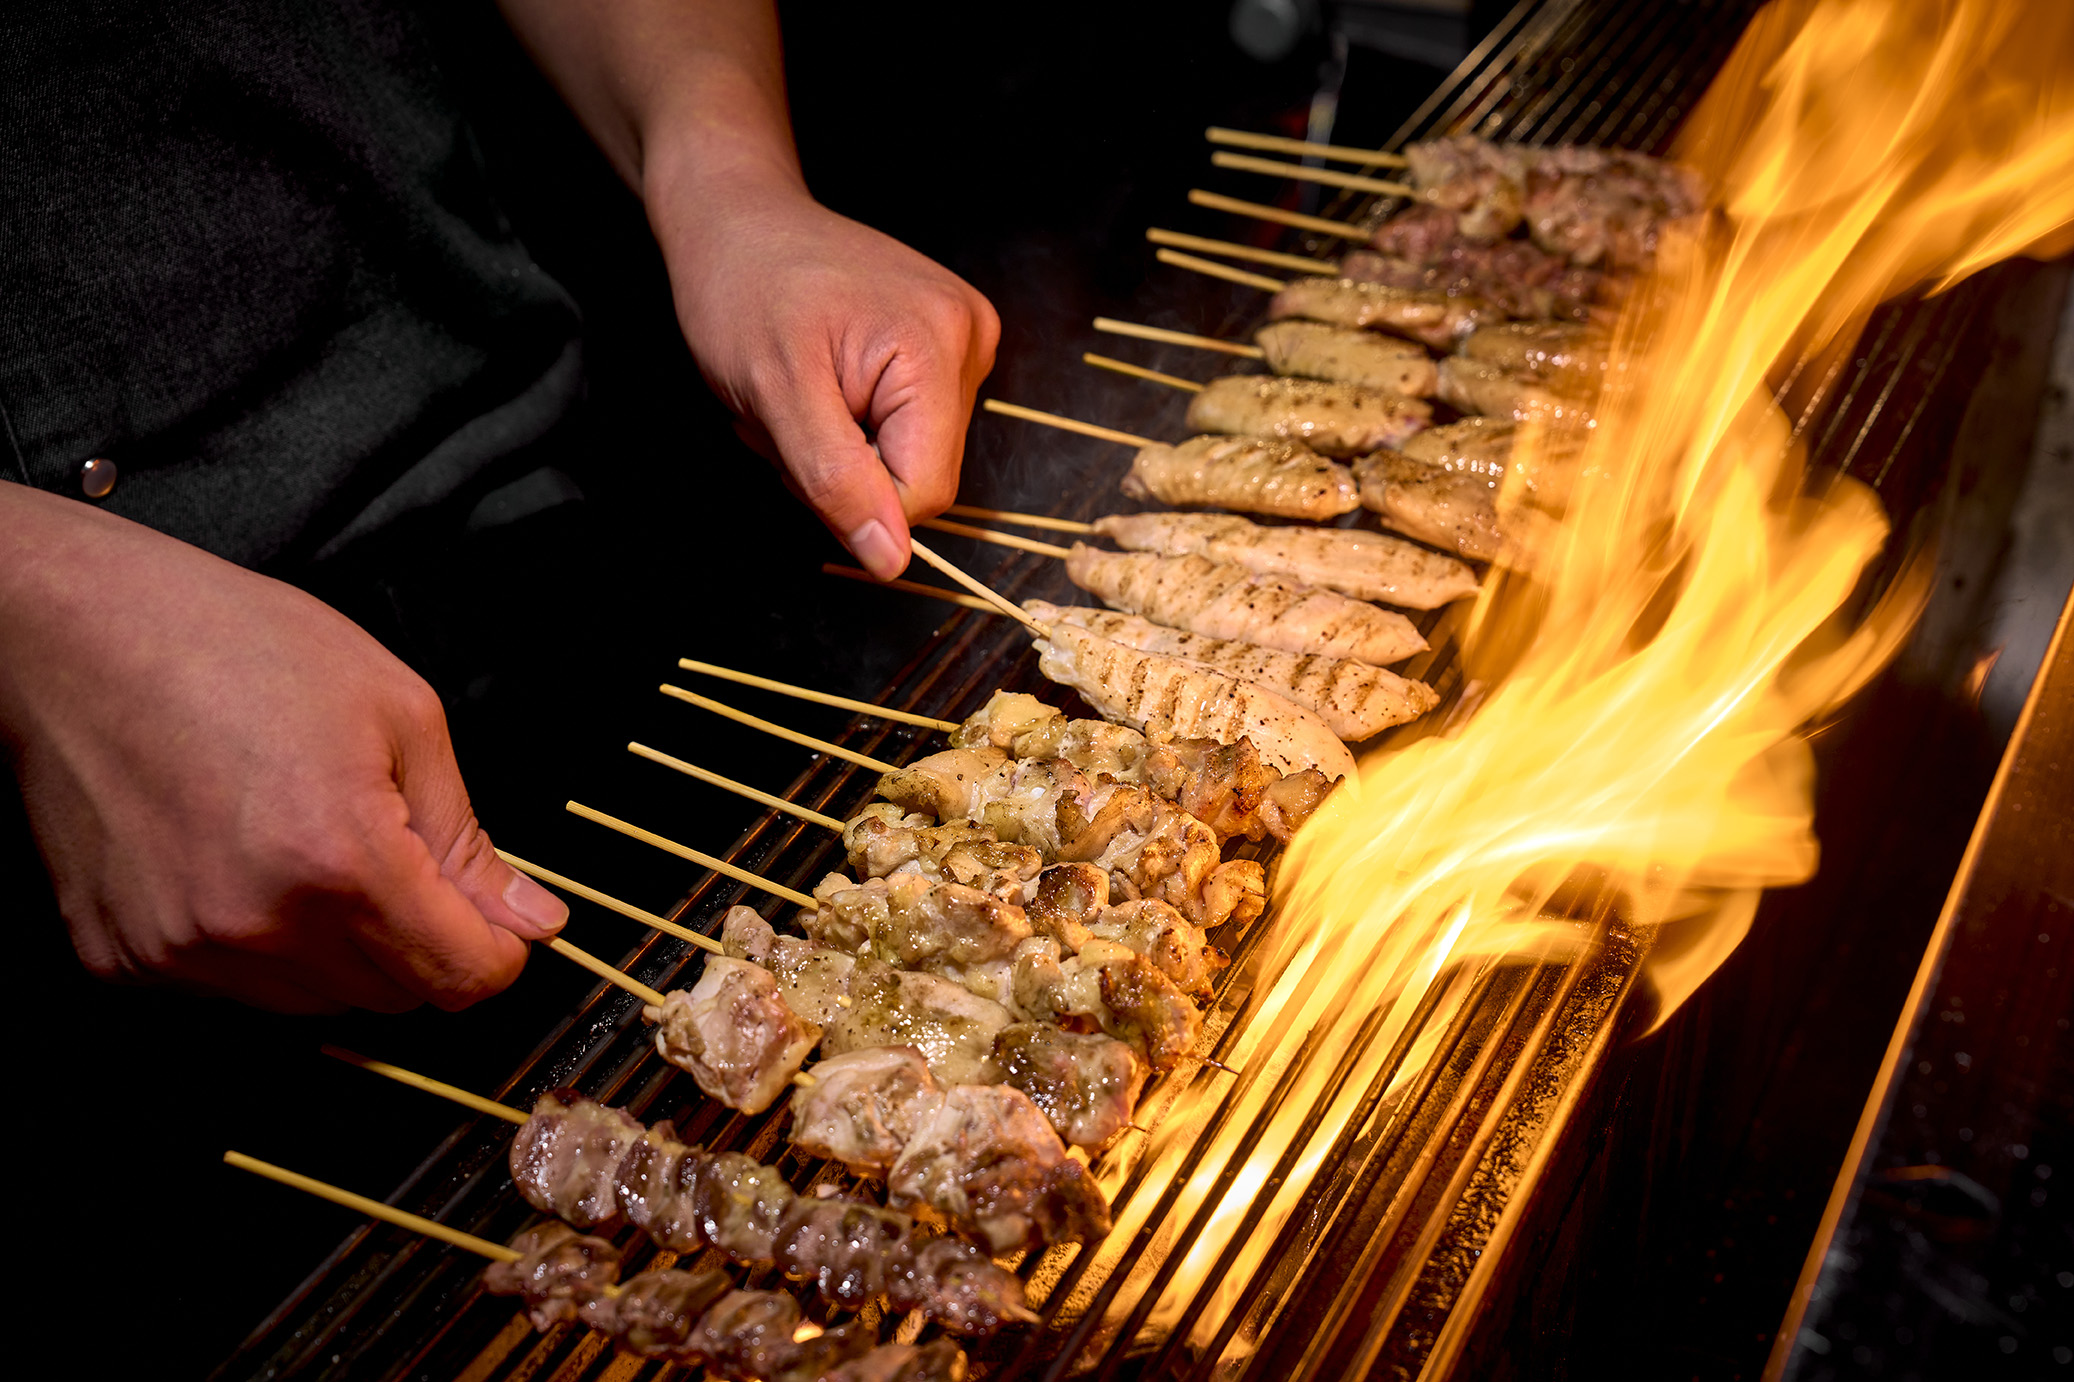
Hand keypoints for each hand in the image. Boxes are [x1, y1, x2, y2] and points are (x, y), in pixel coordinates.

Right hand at [0, 486, 568, 1012]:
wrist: (74, 635)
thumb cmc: (234, 646)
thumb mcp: (400, 715)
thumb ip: (468, 839)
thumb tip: (533, 920)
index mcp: (341, 861)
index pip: (461, 977)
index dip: (498, 950)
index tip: (502, 919)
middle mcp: (259, 925)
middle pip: (395, 997)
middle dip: (421, 941)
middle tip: (396, 852)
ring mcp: (183, 951)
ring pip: (319, 1001)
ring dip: (342, 947)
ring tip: (308, 842)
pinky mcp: (125, 958)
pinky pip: (234, 987)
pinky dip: (262, 945)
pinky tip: (245, 861)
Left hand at [654, 174, 999, 577]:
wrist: (737, 217)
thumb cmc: (742, 288)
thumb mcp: (773, 394)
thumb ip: (837, 480)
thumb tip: (892, 560)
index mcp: (937, 347)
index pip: (923, 492)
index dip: (851, 496)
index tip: (796, 441)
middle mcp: (970, 339)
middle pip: (920, 474)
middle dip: (844, 466)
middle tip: (789, 408)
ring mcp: (963, 339)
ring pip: (910, 456)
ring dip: (842, 445)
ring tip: (802, 388)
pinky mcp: (945, 343)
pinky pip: (907, 425)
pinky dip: (852, 421)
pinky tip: (822, 379)